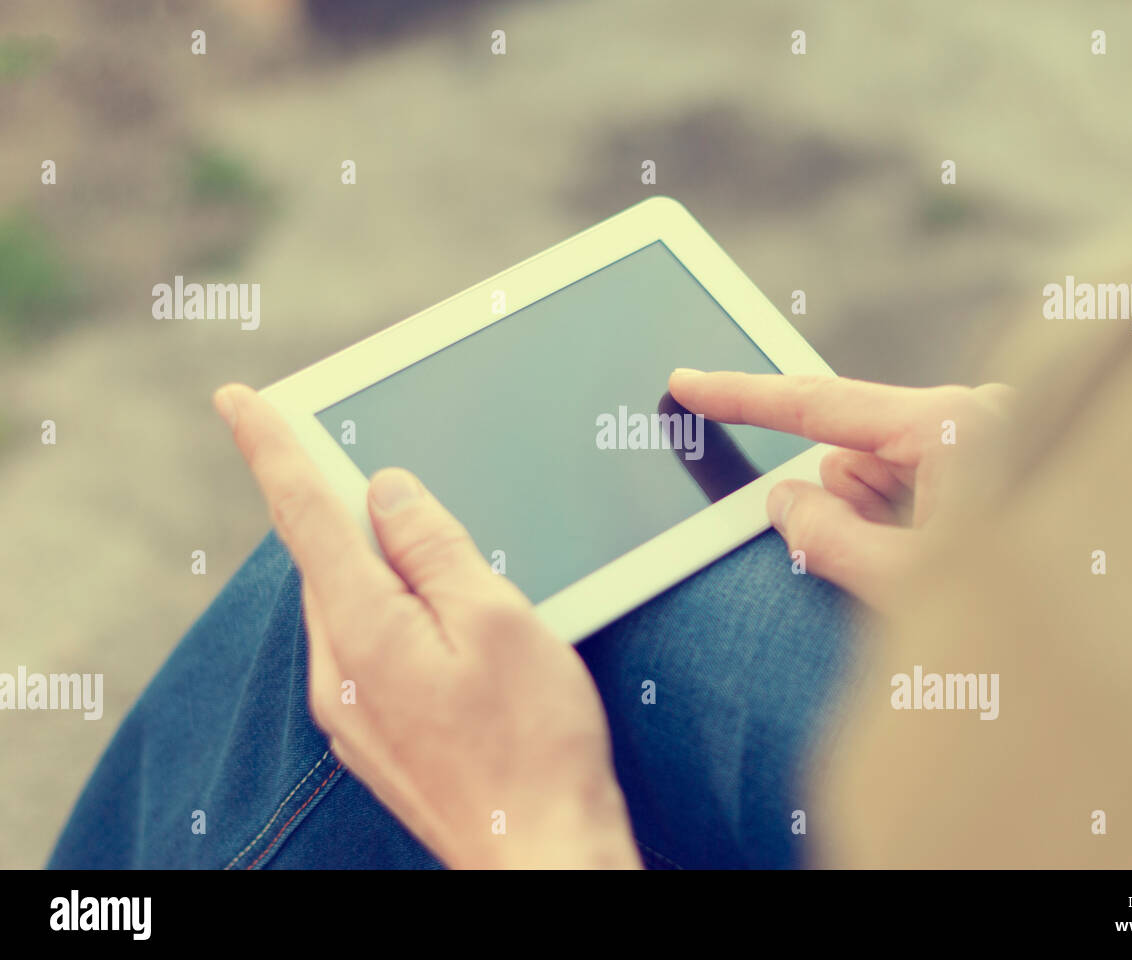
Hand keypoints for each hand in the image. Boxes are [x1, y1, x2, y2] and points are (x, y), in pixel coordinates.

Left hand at [213, 384, 640, 868]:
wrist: (539, 853)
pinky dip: (391, 610)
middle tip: (376, 465)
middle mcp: (338, 670)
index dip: (269, 448)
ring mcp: (351, 709)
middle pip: (324, 558)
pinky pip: (366, 645)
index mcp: (363, 628)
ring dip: (376, 563)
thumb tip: (387, 494)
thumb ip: (434, 549)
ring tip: (437, 554)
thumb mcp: (495, 621)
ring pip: (348, 603)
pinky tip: (442, 620)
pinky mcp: (374, 734)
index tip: (235, 399)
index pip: (303, 514)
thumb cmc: (534, 743)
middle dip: (341, 505)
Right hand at [668, 370, 1013, 611]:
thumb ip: (827, 539)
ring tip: (940, 575)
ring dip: (887, 525)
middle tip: (889, 570)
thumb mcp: (909, 586)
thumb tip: (788, 500)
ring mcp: (992, 442)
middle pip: (855, 453)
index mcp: (953, 428)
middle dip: (847, 508)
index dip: (742, 398)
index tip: (687, 383)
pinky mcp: (1002, 467)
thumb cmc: (1046, 613)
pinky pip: (919, 489)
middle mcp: (975, 420)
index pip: (821, 405)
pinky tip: (957, 564)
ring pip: (887, 476)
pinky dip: (914, 529)